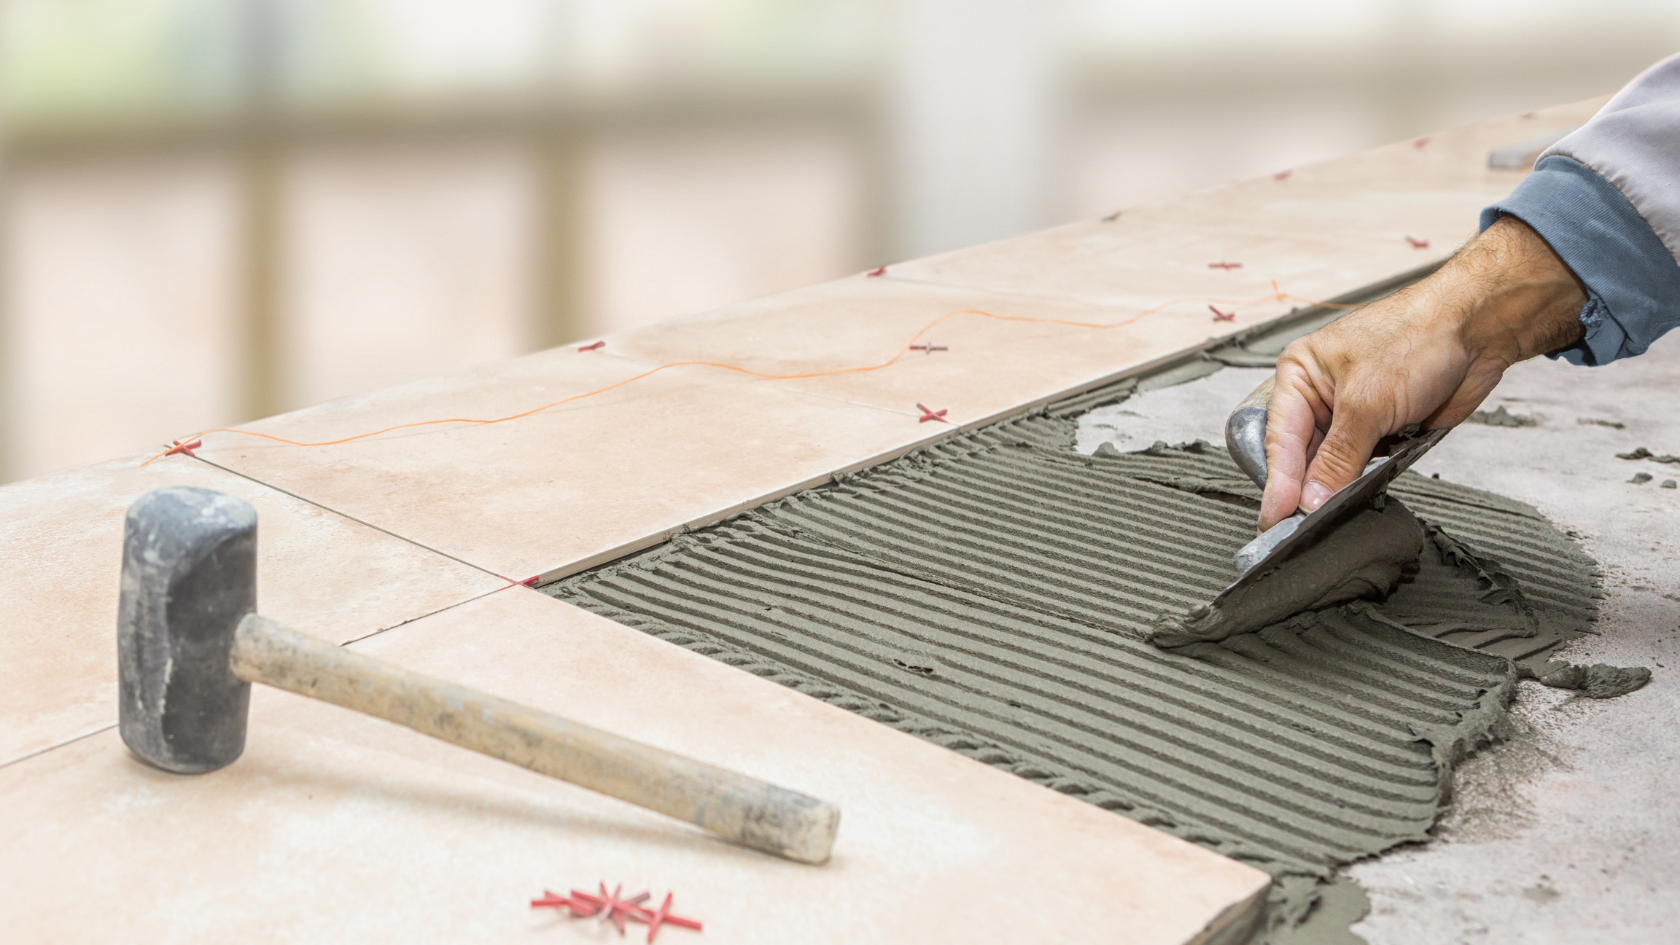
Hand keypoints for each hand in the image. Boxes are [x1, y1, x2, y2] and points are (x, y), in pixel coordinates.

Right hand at [1258, 216, 1587, 530]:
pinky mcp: (1383, 427)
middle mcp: (1321, 394)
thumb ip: (1338, 457)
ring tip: (1328, 514)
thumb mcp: (1367, 401)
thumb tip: (1314, 498)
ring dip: (1336, 486)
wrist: (1477, 328)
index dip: (1278, 481)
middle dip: (1305, 488)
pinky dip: (1364, 481)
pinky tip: (1358, 496)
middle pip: (1302, 454)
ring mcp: (1353, 412)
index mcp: (1300, 373)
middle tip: (1298, 524)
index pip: (1280, 437)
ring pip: (1333, 464)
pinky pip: (1364, 465)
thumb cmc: (1418, 335)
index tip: (1275, 515)